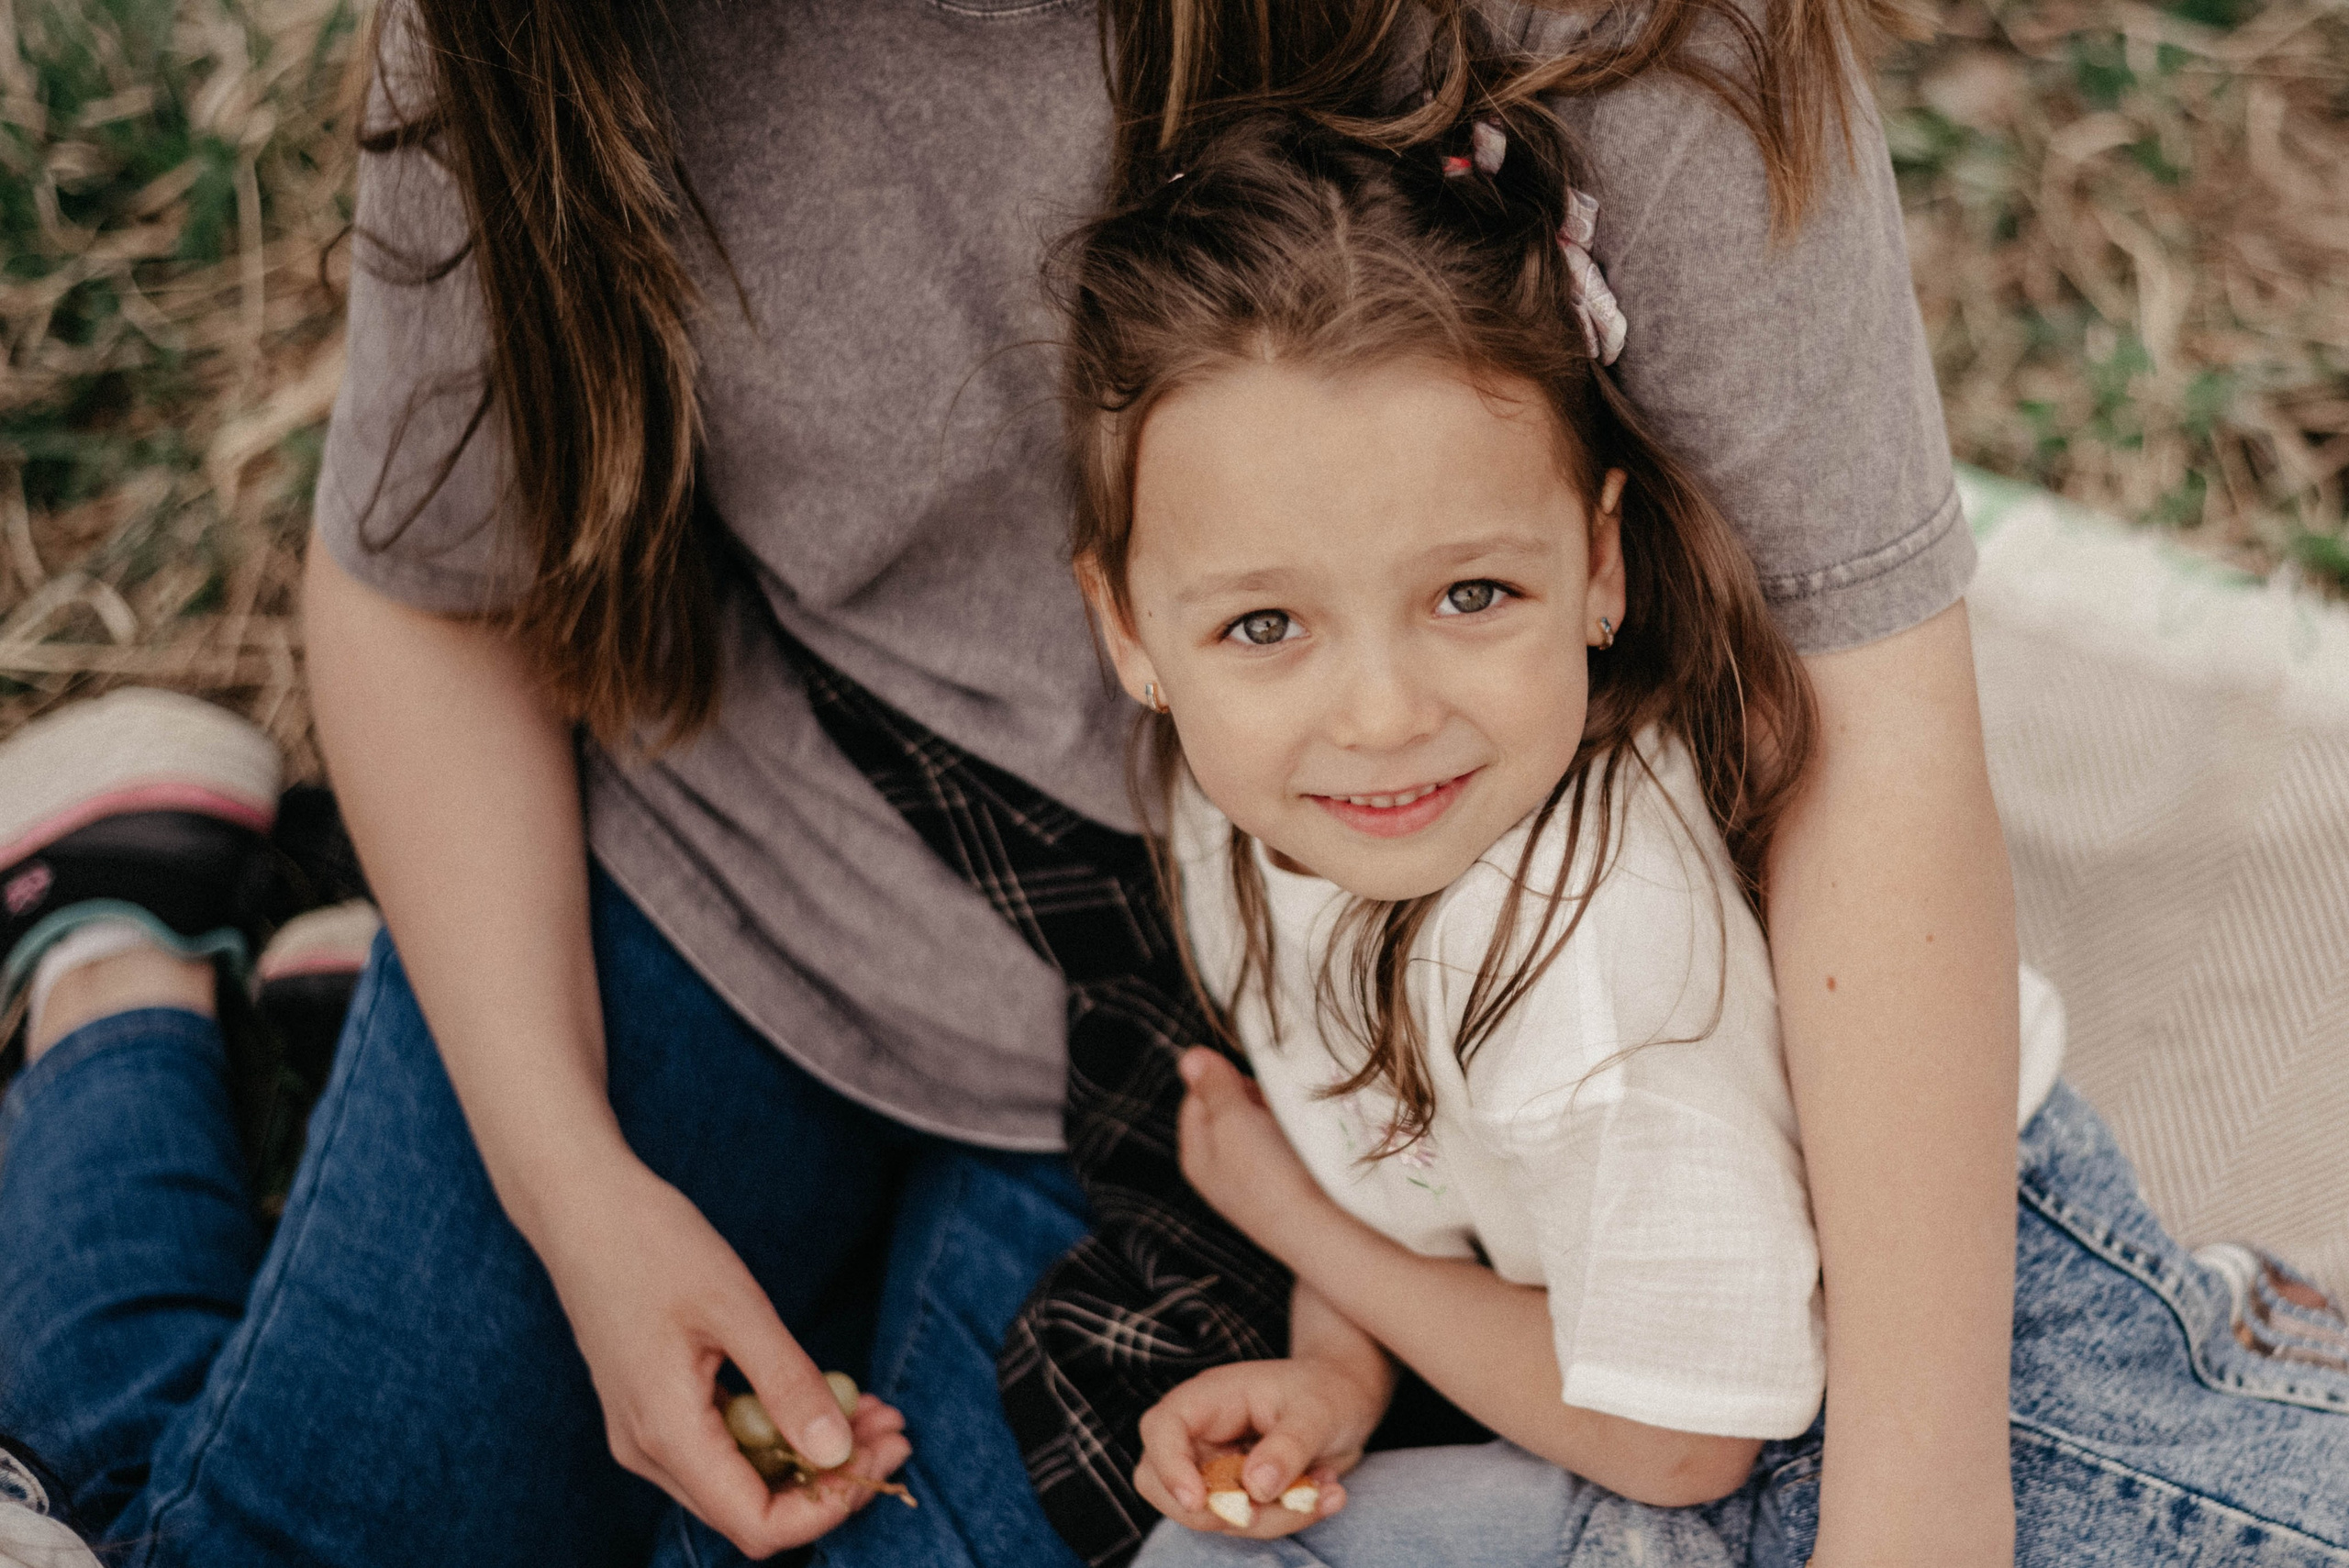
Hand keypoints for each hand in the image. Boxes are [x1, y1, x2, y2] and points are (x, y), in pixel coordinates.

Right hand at [537, 1155, 912, 1556]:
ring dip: (810, 1452)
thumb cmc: (652, 1244)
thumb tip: (839, 1453)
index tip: (882, 1456)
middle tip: (893, 1427)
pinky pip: (726, 1442)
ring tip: (871, 1407)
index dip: (828, 1506)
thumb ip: (787, 1384)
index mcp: (664, 1434)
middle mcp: (650, 1450)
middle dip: (832, 1477)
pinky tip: (824, 1392)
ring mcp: (648, 1431)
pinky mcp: (655, 1408)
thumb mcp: (735, 1307)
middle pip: (754, 1507)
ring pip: (743, 1476)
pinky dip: (780, 1427)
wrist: (582, 1206)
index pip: (756, 1523)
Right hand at [1135, 1357, 1384, 1539]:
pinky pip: (1244, 1522)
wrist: (1347, 1401)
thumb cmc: (1327, 1391)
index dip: (1169, 1466)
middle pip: (1163, 1483)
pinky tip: (1326, 1494)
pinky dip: (1284, 1519)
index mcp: (1210, 1398)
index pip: (1162, 1428)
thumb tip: (1255, 1488)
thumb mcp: (1318, 1412)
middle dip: (1214, 1511)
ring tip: (1324, 1493)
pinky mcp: (1236, 1493)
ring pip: (1209, 1514)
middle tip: (1268, 1510)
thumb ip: (1288, 1447)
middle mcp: (1203, 1434)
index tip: (1198, 1500)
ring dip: (1267, 1519)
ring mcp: (1215, 1466)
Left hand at [1177, 1048, 1330, 1253]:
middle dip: (1251, 1097)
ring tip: (1292, 1125)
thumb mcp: (1232, 1119)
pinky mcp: (1282, 1186)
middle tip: (1273, 1106)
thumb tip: (1188, 1056)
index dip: (1220, 1080)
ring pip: (1258, 1125)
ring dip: (1275, 1114)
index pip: (1196, 1096)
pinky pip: (1282, 1145)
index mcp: (1195, 1154)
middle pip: (1227, 1109)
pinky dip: (1293, 1135)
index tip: (1248, 1083)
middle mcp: (1217, 1169)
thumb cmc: (1269, 1174)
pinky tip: (1306, 1143)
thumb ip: (1211, 1086)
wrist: (1320, 1229)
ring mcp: (1250, 1180)